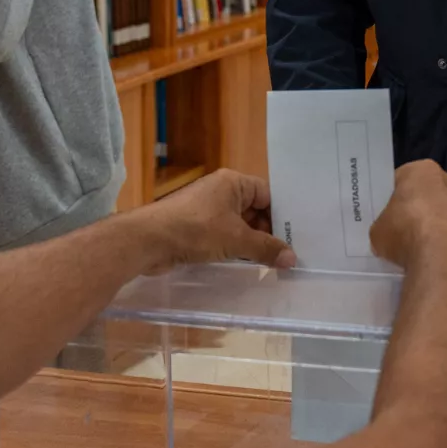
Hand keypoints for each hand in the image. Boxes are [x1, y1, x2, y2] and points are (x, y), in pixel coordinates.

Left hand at [132, 168, 296, 271]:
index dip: (282, 213)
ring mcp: (208, 210)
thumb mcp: (236, 239)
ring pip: (240, 225)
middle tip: (290, 254)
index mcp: (233, 183)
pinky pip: (225, 235)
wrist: (148, 240)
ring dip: (253, 242)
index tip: (298, 235)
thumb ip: (266, 248)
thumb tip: (293, 259)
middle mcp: (221, 192)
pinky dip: (236, 248)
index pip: (267, 193)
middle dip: (269, 231)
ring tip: (275, 263)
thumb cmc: (196, 230)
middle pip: (255, 210)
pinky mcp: (197, 228)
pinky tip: (249, 264)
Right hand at [370, 160, 446, 269]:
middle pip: (431, 193)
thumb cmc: (406, 234)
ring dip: (442, 226)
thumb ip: (385, 226)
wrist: (445, 262)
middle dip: (422, 209)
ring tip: (428, 250)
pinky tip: (444, 259)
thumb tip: (391, 235)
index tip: (391, 215)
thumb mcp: (378, 231)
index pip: (404, 178)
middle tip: (407, 232)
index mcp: (423, 170)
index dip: (395, 197)